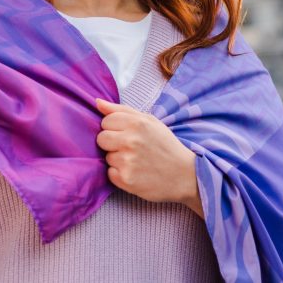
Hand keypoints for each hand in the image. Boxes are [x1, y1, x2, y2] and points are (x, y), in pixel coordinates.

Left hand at [95, 98, 203, 216]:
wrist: (185, 175)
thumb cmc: (166, 145)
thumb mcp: (150, 121)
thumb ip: (122, 110)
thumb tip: (97, 102)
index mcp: (137, 123)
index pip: (106, 121)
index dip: (115, 128)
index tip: (127, 134)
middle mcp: (130, 141)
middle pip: (101, 139)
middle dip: (112, 143)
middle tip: (130, 148)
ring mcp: (128, 161)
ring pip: (107, 157)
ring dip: (118, 159)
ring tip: (136, 161)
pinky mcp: (126, 180)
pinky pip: (110, 173)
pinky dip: (119, 174)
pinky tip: (135, 172)